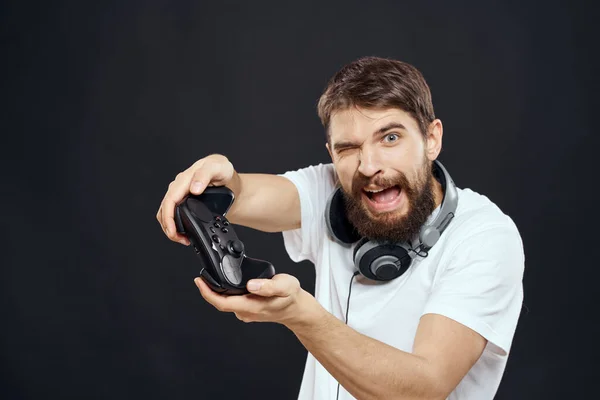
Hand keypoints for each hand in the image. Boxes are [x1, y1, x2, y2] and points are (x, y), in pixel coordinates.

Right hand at [156, 154, 234, 245]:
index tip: (173, 230)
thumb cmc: (221, 170)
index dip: (169, 217)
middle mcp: (179, 187)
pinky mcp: (183, 202)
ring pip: (166, 213)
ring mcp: (180, 195)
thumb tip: (194, 188)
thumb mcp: (218, 168)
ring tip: (182, 239)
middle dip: (168, 227)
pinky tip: (184, 232)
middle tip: (180, 239)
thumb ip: (205, 175)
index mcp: (185, 179)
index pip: (170, 199)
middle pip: (164, 209)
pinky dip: (175, 225)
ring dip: (170, 228)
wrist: (226, 176)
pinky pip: (172, 214)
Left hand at [194, 273, 315, 326]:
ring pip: (226, 303)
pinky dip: (226, 293)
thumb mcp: (285, 286)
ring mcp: (246, 312)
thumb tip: (251, 284)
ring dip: (216, 292)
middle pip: (220, 304)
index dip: (208, 293)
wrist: (298, 309)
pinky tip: (226, 283)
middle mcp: (246, 312)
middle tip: (200, 277)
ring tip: (210, 277)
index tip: (199, 282)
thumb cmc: (292, 297)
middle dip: (208, 291)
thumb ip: (268, 286)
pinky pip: (233, 302)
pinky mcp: (248, 309)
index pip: (223, 303)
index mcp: (252, 306)